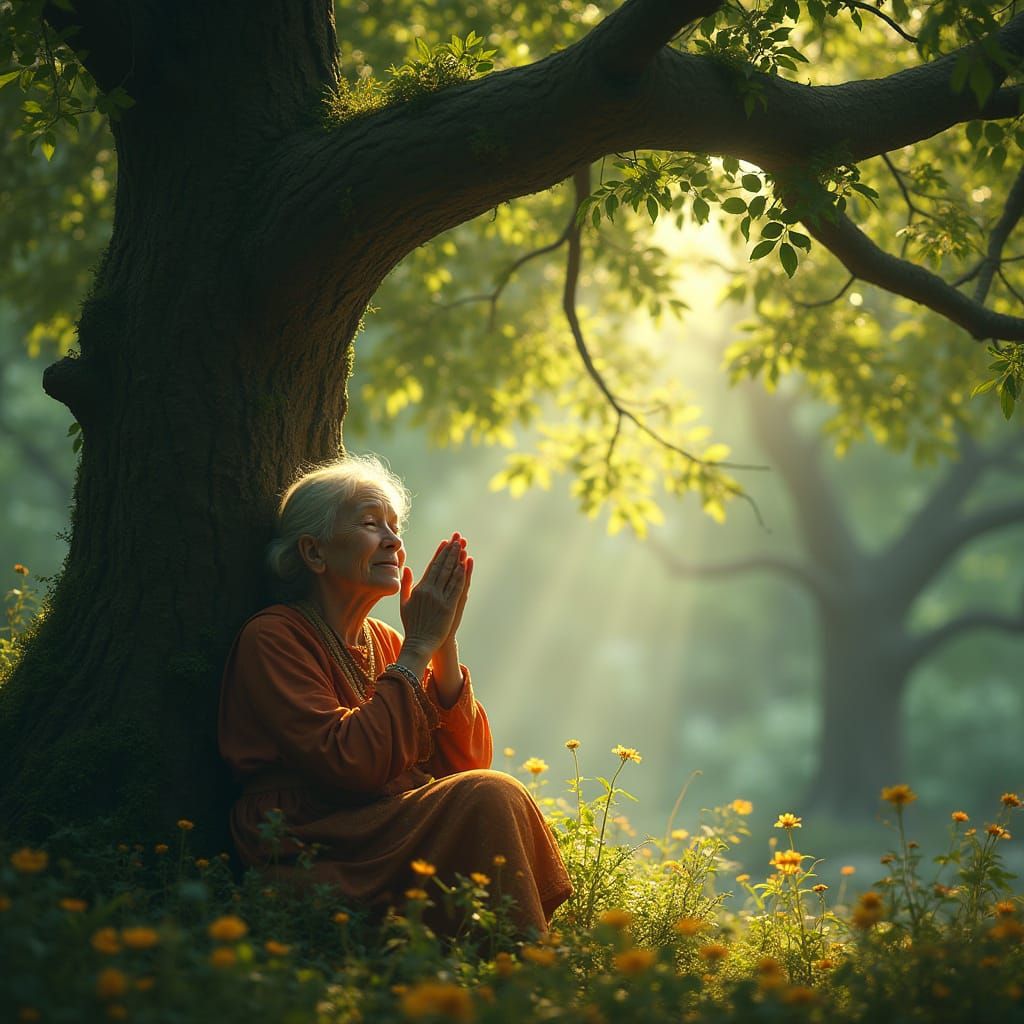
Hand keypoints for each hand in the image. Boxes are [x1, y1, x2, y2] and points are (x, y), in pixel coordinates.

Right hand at [398, 533, 467, 658]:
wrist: (419, 643)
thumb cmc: (412, 624)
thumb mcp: (404, 603)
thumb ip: (406, 585)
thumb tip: (406, 568)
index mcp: (420, 588)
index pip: (431, 566)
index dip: (439, 553)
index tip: (445, 542)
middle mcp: (430, 591)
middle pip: (442, 566)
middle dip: (450, 551)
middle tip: (457, 538)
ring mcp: (440, 598)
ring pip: (450, 574)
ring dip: (457, 558)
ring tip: (463, 546)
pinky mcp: (449, 607)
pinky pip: (456, 587)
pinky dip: (461, 575)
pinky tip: (466, 565)